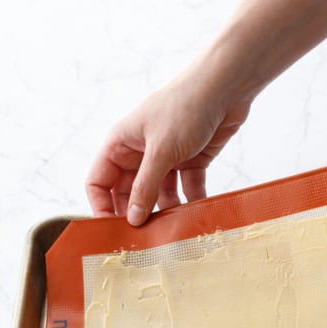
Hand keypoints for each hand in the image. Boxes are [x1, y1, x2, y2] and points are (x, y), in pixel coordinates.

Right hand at [86, 74, 251, 224]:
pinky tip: (197, 217)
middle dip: (136, 215)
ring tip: (173, 233)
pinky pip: (187, 190)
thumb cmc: (186, 106)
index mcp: (121, 143)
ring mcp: (167, 158)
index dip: (102, 206)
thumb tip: (132, 219)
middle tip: (144, 241)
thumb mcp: (161, 150)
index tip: (112, 231)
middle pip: (129, 193)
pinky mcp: (192, 161)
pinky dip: (191, 203)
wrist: (227, 86)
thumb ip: (145, 187)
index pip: (99, 181)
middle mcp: (141, 152)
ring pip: (160, 195)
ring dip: (166, 213)